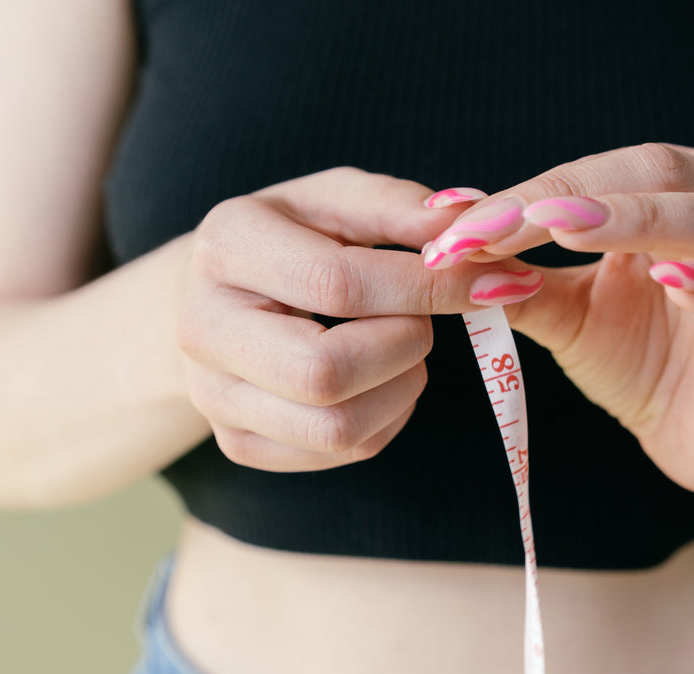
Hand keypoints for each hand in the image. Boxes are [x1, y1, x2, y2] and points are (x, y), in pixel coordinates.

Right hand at [175, 168, 542, 471]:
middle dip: (406, 346)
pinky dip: (387, 419)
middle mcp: (203, 328)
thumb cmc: (292, 238)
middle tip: (422, 319)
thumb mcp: (337, 199)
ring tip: (405, 347)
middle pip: (326, 373)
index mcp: (226, 247)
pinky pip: (339, 453)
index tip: (491, 282)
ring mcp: (213, 396)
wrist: (219, 294)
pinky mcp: (238, 441)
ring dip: (403, 388)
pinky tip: (384, 380)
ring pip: (337, 428)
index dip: (427, 289)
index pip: (335, 284)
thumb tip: (466, 220)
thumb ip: (398, 206)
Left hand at [426, 144, 693, 495]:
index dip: (532, 194)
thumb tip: (454, 255)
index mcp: (673, 201)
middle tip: (504, 221)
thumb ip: (524, 284)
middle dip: (575, 196)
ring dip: (638, 221)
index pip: (601, 175)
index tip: (462, 225)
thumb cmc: (639, 361)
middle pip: (661, 174)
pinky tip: (672, 281)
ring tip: (567, 231)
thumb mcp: (569, 318)